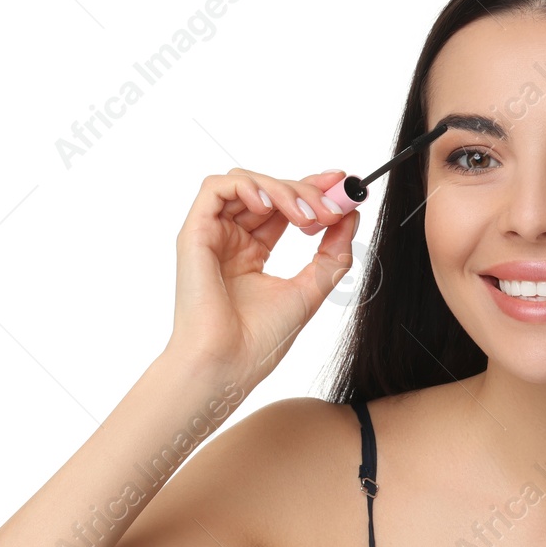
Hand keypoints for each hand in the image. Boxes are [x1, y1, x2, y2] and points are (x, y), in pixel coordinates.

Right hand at [165, 166, 359, 390]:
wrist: (228, 364)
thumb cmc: (260, 340)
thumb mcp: (311, 289)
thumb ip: (332, 253)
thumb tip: (350, 216)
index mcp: (253, 252)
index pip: (284, 206)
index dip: (313, 189)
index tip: (344, 185)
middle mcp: (231, 239)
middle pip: (269, 190)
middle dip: (307, 190)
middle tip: (333, 208)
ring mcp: (213, 235)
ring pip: (246, 183)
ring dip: (283, 190)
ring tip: (308, 217)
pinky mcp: (194, 233)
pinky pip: (215, 188)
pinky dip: (247, 186)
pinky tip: (270, 206)